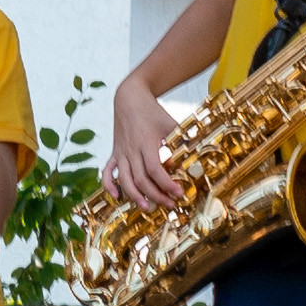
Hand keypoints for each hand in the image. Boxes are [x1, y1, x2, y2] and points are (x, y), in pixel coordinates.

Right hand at [101, 75, 181, 211]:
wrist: (129, 98)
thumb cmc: (153, 112)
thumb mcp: (171, 123)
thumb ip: (182, 140)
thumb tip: (198, 155)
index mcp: (146, 143)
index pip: (155, 170)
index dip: (166, 184)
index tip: (178, 193)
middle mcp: (132, 150)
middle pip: (140, 179)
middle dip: (155, 195)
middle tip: (170, 204)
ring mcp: (121, 153)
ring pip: (124, 180)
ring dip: (134, 196)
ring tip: (147, 207)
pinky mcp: (115, 153)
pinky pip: (107, 172)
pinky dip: (109, 186)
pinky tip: (116, 197)